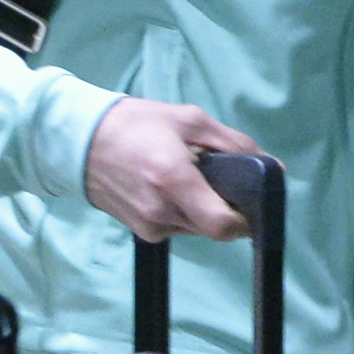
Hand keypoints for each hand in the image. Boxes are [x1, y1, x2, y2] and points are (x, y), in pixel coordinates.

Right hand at [84, 96, 261, 241]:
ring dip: (202, 208)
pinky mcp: (142, 233)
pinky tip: (168, 187)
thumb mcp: (190, 120)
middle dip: (223, 207)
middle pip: (213, 227)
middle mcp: (162, 211)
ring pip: (197, 229)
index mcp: (174, 181)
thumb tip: (273, 166)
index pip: (223, 225)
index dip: (244, 220)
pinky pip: (178, 228)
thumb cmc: (136, 124)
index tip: (249, 203)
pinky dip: (183, 211)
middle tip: (216, 178)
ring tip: (186, 176)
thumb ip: (235, 144)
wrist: (80, 140)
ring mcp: (150, 226)